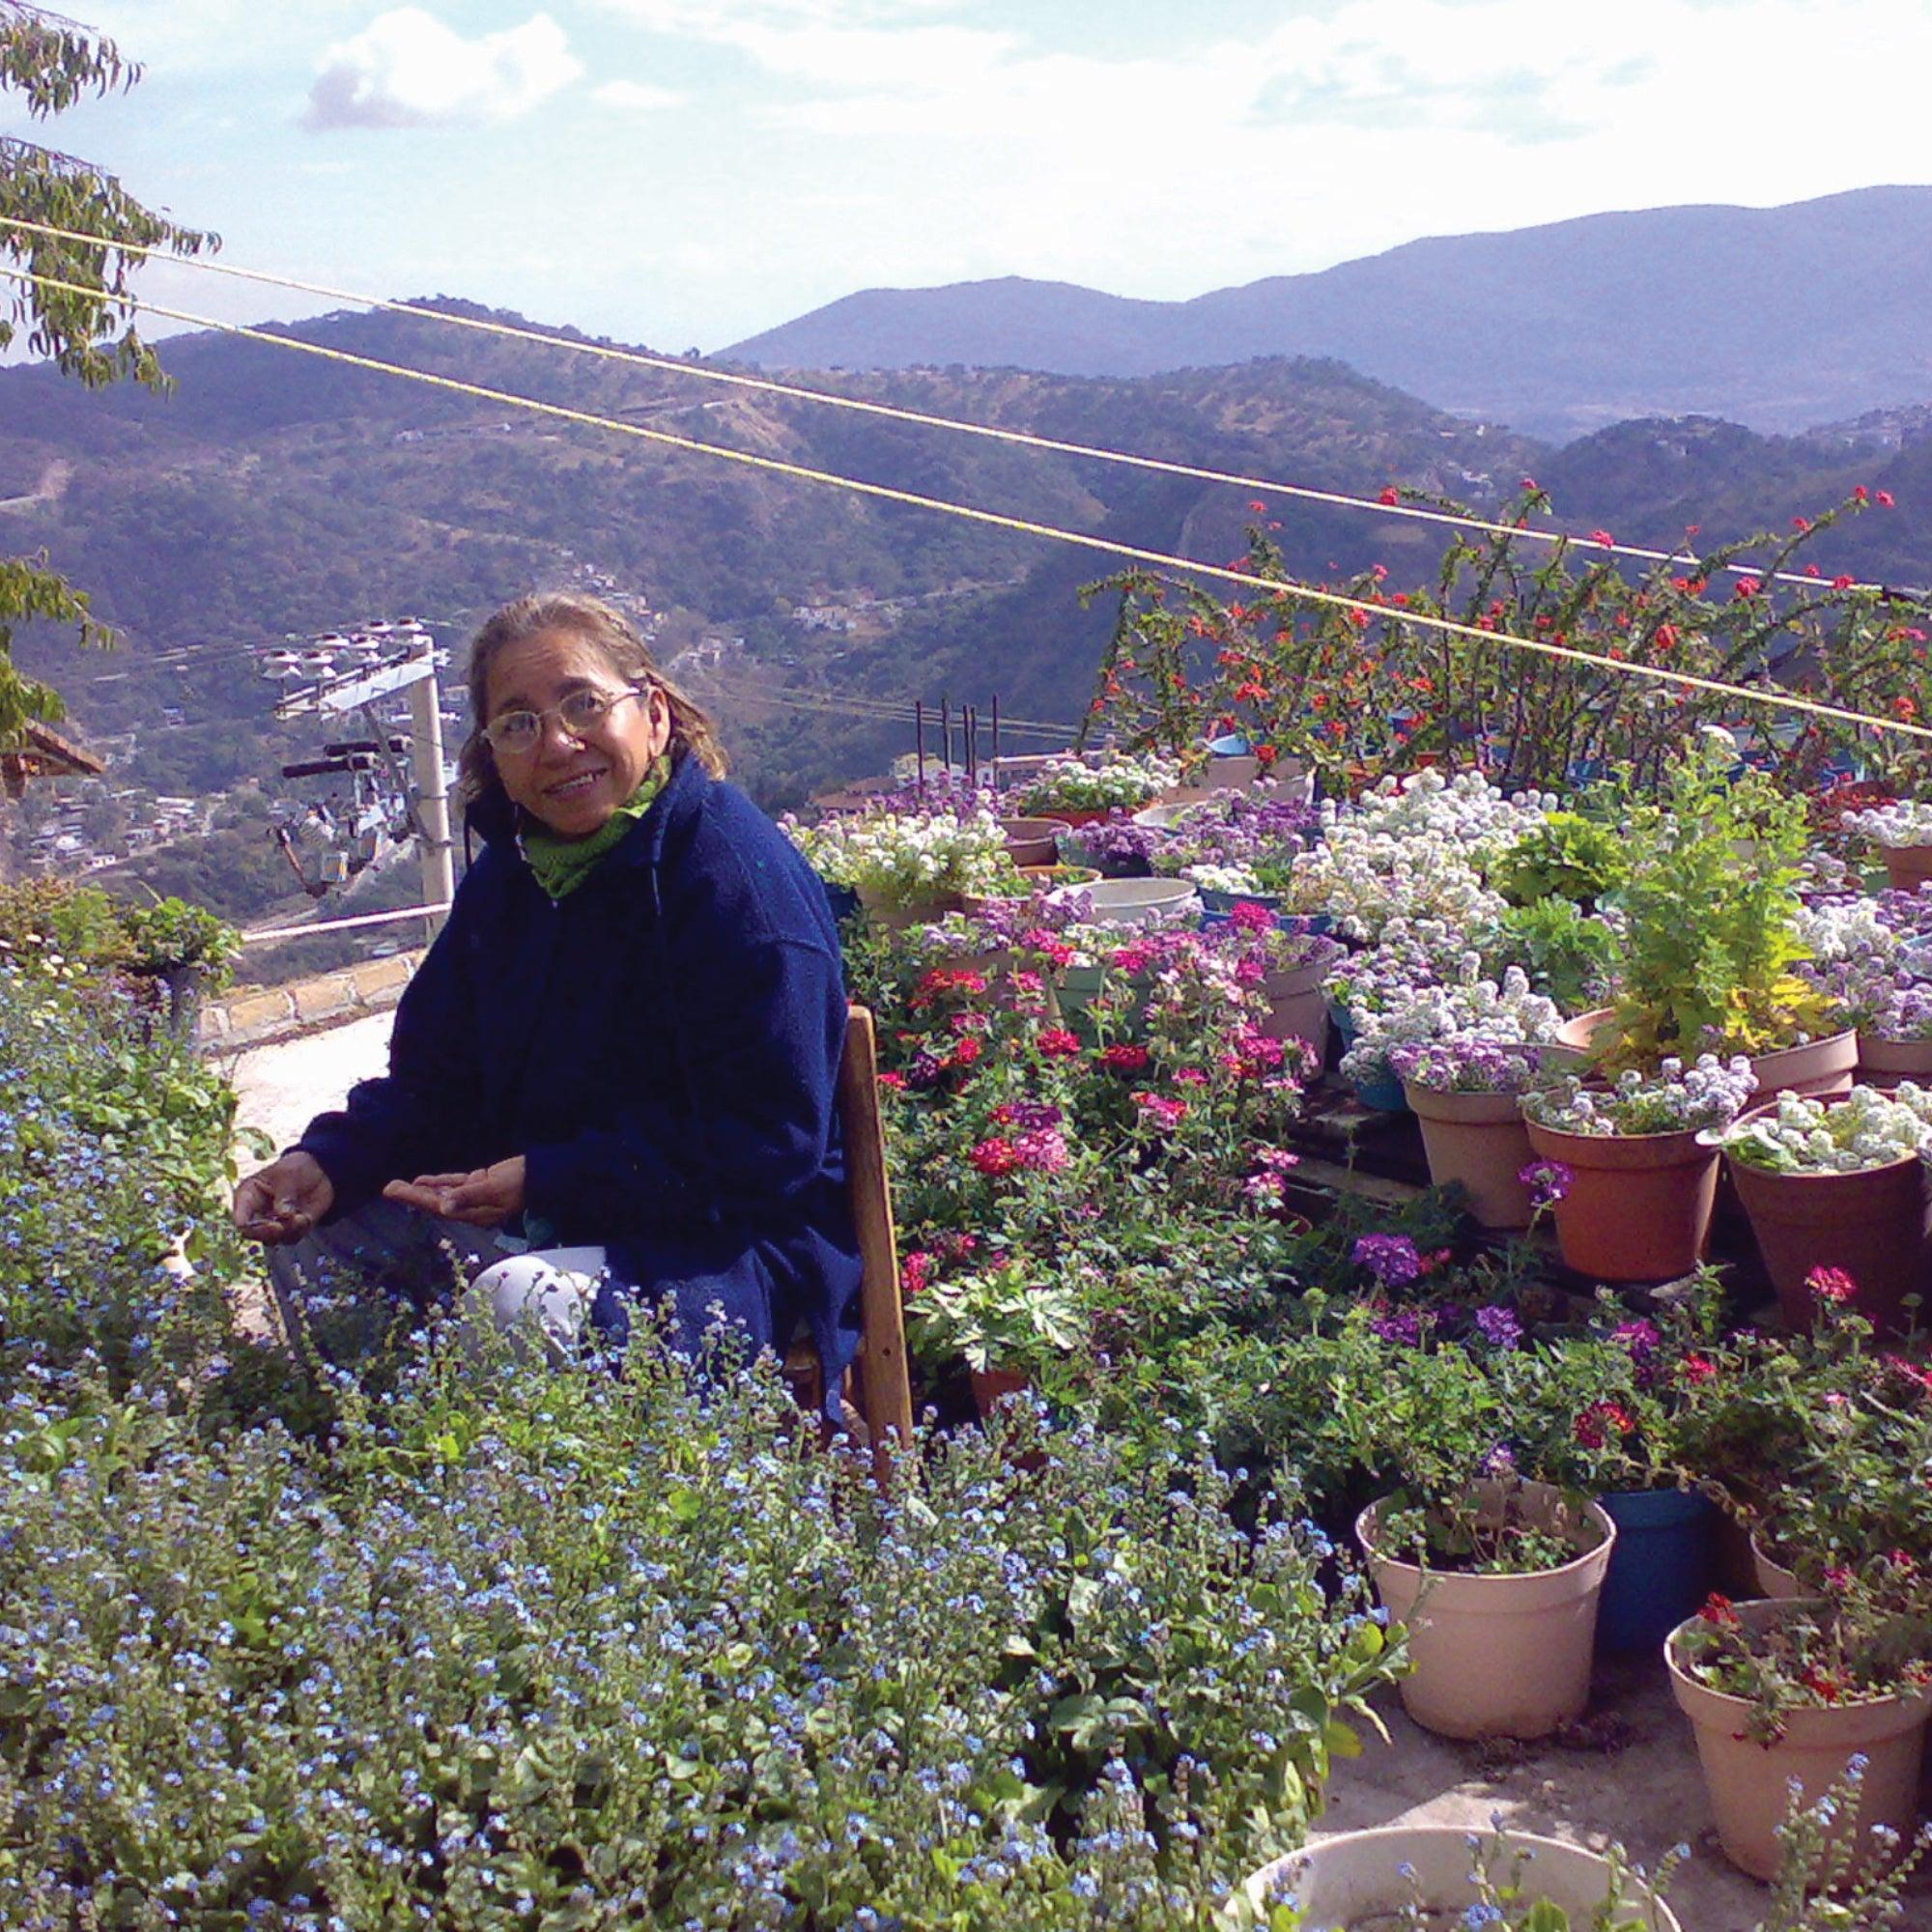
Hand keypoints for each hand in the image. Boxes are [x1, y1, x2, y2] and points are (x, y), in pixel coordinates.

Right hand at [233, 1151, 334, 1244]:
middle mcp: (256, 1212)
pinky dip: (299, 1231)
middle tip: (282, 1226)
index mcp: (247, 1196)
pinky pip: (290, 1238)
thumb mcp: (288, 1174)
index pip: (241, 1218)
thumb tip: (284, 1215)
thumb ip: (284, 1195)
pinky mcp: (289, 1229)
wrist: (319, 1171)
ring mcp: (271, 1222)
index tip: (271, 1224)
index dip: (251, 1227)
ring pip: (272, 1239)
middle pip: (253, 1234)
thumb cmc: (296, 1168)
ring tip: (300, 1217)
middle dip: (269, 1233)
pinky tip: (305, 1218)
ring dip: (288, 1231)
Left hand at [384, 1156, 526, 1227]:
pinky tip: (422, 1181)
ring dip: (420, 1190)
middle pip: (434, 1202)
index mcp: (472, 1213)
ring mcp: (473, 1196)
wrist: (540, 1176)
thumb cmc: (520, 1183)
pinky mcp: (478, 1184)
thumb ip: (469, 1196)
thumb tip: (443, 1205)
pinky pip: (453, 1185)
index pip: (437, 1206)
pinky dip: (437, 1183)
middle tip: (388, 1188)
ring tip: (397, 1186)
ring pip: (441, 1194)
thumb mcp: (494, 1189)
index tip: (395, 1192)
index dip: (414, 1199)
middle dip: (410, 1196)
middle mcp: (469, 1208)